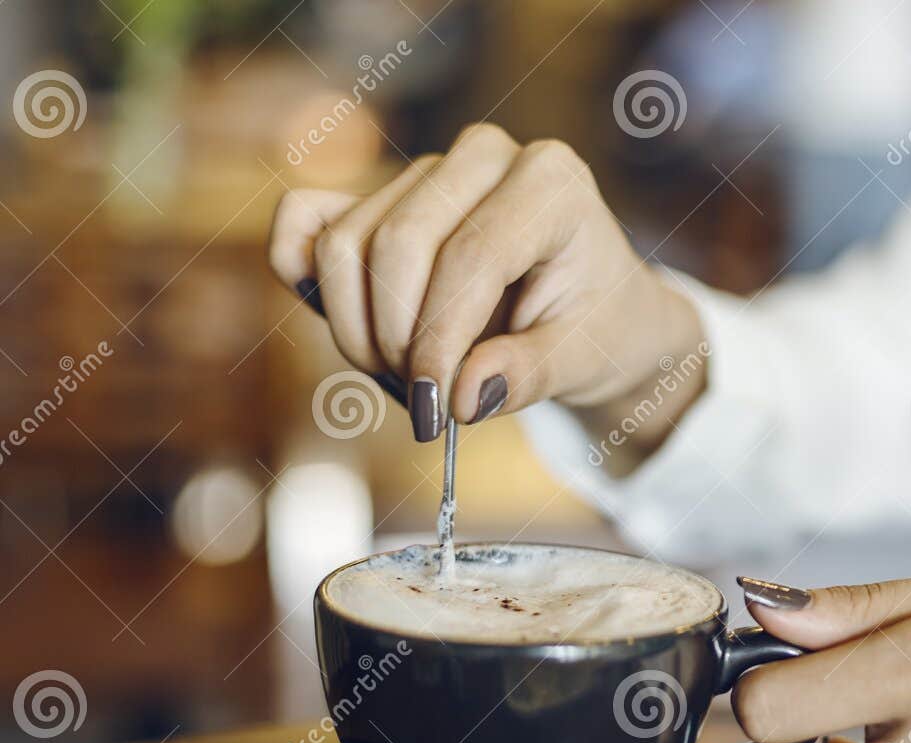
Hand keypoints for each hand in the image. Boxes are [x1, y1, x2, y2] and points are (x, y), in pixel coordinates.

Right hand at [267, 124, 704, 446]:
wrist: (598, 307)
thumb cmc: (598, 326)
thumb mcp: (584, 359)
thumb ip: (528, 374)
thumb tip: (463, 395)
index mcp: (551, 181)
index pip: (470, 257)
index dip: (439, 341)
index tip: (436, 411)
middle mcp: (485, 156)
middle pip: (396, 246)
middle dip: (396, 340)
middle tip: (425, 404)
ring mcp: (427, 170)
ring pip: (345, 244)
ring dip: (358, 330)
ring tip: (407, 380)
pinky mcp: (382, 194)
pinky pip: (307, 221)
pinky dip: (308, 282)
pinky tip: (352, 332)